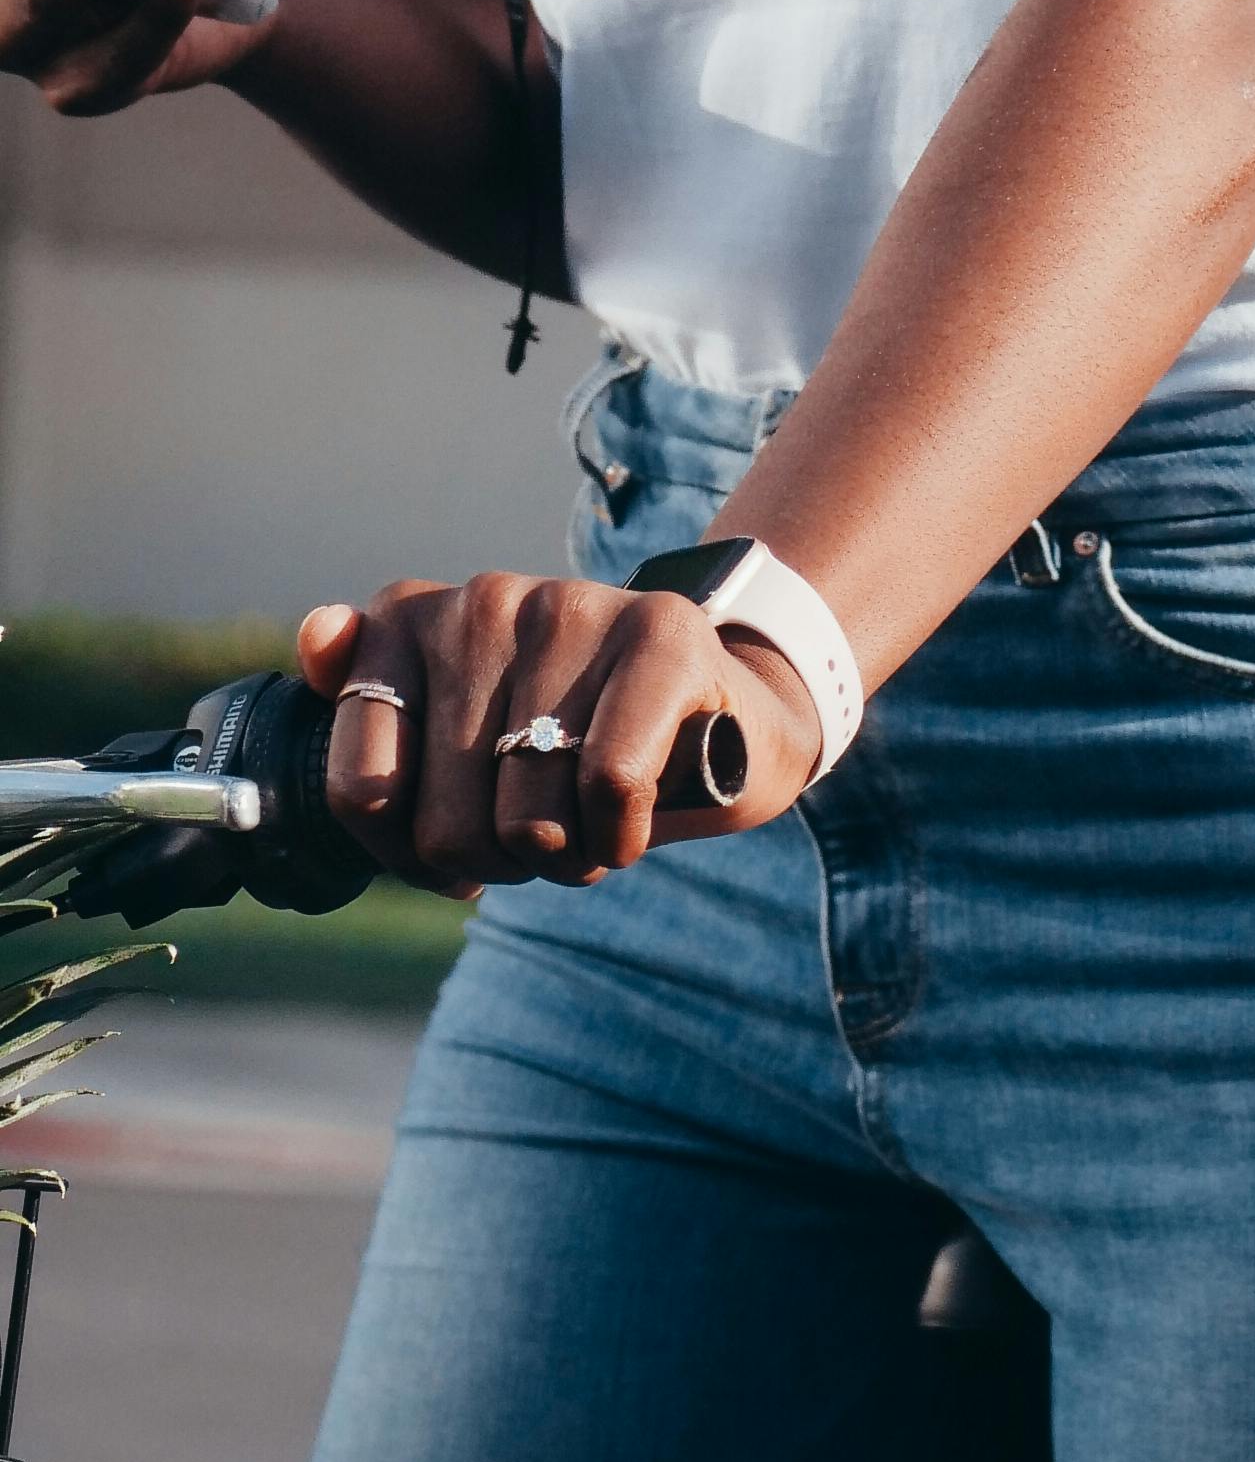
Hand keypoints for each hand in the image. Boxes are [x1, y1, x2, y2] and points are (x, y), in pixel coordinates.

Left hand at [302, 576, 830, 893]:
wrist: (729, 717)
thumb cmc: (573, 744)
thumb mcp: (459, 742)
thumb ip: (372, 713)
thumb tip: (317, 633)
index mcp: (413, 620)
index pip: (363, 793)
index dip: (412, 856)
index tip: (456, 844)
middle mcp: (485, 598)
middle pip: (445, 826)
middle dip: (498, 863)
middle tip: (542, 835)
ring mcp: (573, 606)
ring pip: (527, 816)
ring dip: (564, 855)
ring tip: (589, 822)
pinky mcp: (662, 631)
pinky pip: (608, 783)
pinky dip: (619, 834)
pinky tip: (631, 820)